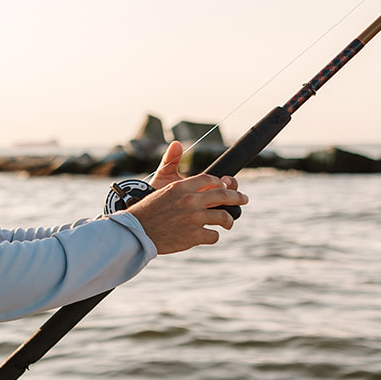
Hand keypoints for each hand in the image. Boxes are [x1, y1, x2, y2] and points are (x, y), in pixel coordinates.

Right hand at [125, 146, 248, 254]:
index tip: (227, 186)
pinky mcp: (194, 236)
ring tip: (227, 222)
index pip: (211, 179)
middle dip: (238, 197)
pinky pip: (214, 235)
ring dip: (228, 220)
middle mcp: (191, 201)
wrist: (136, 232)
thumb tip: (177, 143)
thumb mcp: (158, 182)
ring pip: (223, 217)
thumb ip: (170, 162)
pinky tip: (208, 235)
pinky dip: (212, 235)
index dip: (222, 183)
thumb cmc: (146, 208)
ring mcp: (194, 219)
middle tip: (244, 199)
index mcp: (182, 187)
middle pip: (224, 196)